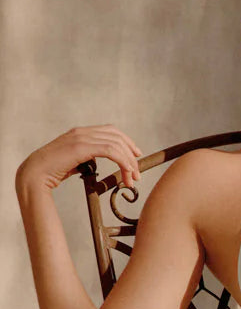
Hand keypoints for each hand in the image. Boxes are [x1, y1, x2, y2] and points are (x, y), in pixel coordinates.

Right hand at [15, 124, 142, 197]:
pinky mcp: (81, 147)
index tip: (136, 156)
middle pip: (116, 136)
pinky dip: (122, 161)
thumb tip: (96, 163)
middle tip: (137, 173)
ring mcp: (81, 137)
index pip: (111, 131)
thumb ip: (85, 158)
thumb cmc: (53, 171)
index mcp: (81, 132)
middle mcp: (82, 131)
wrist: (35, 173)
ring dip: (128, 162)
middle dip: (131, 154)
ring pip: (116, 144)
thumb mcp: (73, 161)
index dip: (126, 142)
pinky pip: (109, 150)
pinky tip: (126, 171)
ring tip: (133, 178)